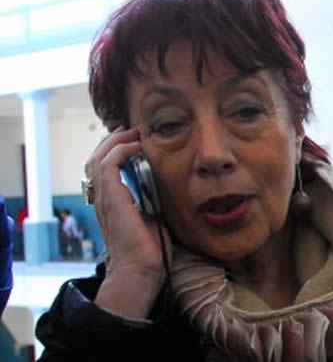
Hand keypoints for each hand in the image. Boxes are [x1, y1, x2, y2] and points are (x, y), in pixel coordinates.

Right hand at [85, 127, 170, 317]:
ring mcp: (104, 199)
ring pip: (98, 158)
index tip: (136, 142)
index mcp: (112, 204)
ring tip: (133, 134)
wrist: (141, 271)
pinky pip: (107, 165)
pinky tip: (136, 147)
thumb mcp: (153, 218)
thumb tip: (166, 189)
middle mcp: (103, 199)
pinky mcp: (110, 199)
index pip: (105, 170)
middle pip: (96, 160)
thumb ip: (152, 202)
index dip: (116, 152)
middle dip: (113, 142)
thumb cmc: (150, 252)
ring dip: (115, 142)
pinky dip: (120, 151)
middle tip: (132, 132)